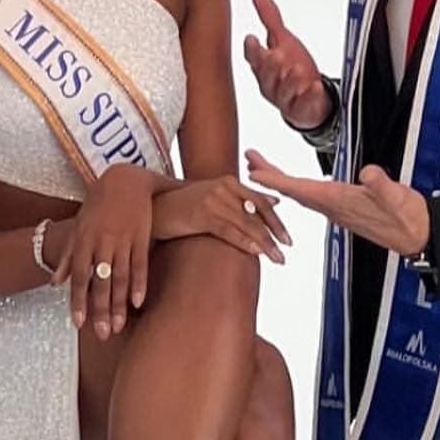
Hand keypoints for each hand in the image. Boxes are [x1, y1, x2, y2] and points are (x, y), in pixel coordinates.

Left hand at [52, 166, 155, 338]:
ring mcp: (122, 240)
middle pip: (100, 283)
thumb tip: (54, 283)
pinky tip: (138, 303)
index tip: (78, 324)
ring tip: (119, 326)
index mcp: (84, 241)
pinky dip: (139, 284)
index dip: (78, 301)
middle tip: (102, 335)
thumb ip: (67, 257)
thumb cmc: (98, 204)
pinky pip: (140, 265)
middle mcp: (102, 243)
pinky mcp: (141, 237)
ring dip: (119, 304)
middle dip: (100, 310)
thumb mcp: (78, 227)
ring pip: (120, 278)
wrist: (125, 179)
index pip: (79, 277)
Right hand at [152, 176, 291, 261]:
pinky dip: (245, 242)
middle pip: (257, 213)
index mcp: (228, 182)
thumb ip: (240, 199)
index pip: (260, 201)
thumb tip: (273, 201)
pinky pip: (229, 230)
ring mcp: (213, 200)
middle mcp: (223, 187)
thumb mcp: (213, 196)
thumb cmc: (182, 205)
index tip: (286, 238)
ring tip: (277, 258)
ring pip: (247, 224)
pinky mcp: (202, 214)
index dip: (276, 221)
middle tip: (286, 250)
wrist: (153, 206)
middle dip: (275, 233)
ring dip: (265, 243)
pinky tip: (256, 253)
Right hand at [242, 0, 330, 130]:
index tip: (252, 38)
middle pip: (266, 76)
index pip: (253, 58)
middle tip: (276, 55)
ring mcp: (286, 99)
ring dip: (289, 81)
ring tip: (296, 71)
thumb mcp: (283, 40)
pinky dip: (309, 96)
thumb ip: (270, 19)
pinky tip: (314, 86)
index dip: (252, 50)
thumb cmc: (293, 68)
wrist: (309, 98)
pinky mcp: (301, 109)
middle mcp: (271, 84)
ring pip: (283, 92)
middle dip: (270, 67)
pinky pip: (304, 105)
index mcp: (263, 67)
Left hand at [244, 150, 429, 257]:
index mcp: (338, 200)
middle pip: (291, 190)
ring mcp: (337, 209)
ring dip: (279, 180)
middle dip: (268, 175)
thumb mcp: (397, 197)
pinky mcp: (344, 208)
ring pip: (299, 193)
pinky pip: (310, 196)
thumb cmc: (407, 218)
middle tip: (248, 158)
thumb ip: (382, 185)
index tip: (253, 171)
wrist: (418, 236)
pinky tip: (293, 184)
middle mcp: (332, 206)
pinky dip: (296, 187)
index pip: (298, 188)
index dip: (274, 179)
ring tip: (262, 168)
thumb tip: (368, 173)